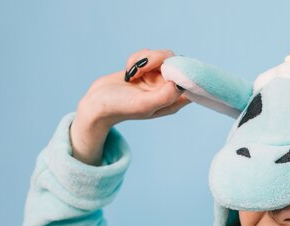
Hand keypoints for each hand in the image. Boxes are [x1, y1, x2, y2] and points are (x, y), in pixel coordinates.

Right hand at [70, 49, 189, 164]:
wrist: (97, 102)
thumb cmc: (120, 107)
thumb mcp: (144, 105)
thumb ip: (165, 96)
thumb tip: (181, 83)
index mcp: (174, 100)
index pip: (192, 83)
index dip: (186, 71)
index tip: (170, 68)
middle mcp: (169, 88)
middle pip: (175, 62)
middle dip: (156, 60)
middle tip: (140, 69)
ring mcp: (157, 78)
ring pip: (161, 55)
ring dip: (144, 59)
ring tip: (132, 74)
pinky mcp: (146, 69)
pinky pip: (148, 54)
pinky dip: (136, 59)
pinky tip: (129, 72)